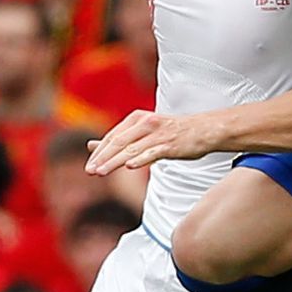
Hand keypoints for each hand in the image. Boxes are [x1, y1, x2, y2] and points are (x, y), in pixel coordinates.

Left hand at [85, 110, 216, 175]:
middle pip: (118, 142)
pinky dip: (140, 159)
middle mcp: (144, 123)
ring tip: (101, 172)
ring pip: (132, 149)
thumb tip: (91, 146)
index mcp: (136, 119)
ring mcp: (157, 133)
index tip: (89, 167)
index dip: (99, 152)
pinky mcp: (170, 144)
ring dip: (114, 161)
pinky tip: (129, 166)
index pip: (112, 137)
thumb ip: (118, 139)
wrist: (203, 130)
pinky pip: (152, 152)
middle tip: (90, 171)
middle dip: (102, 158)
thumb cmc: (171, 133)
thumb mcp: (142, 132)